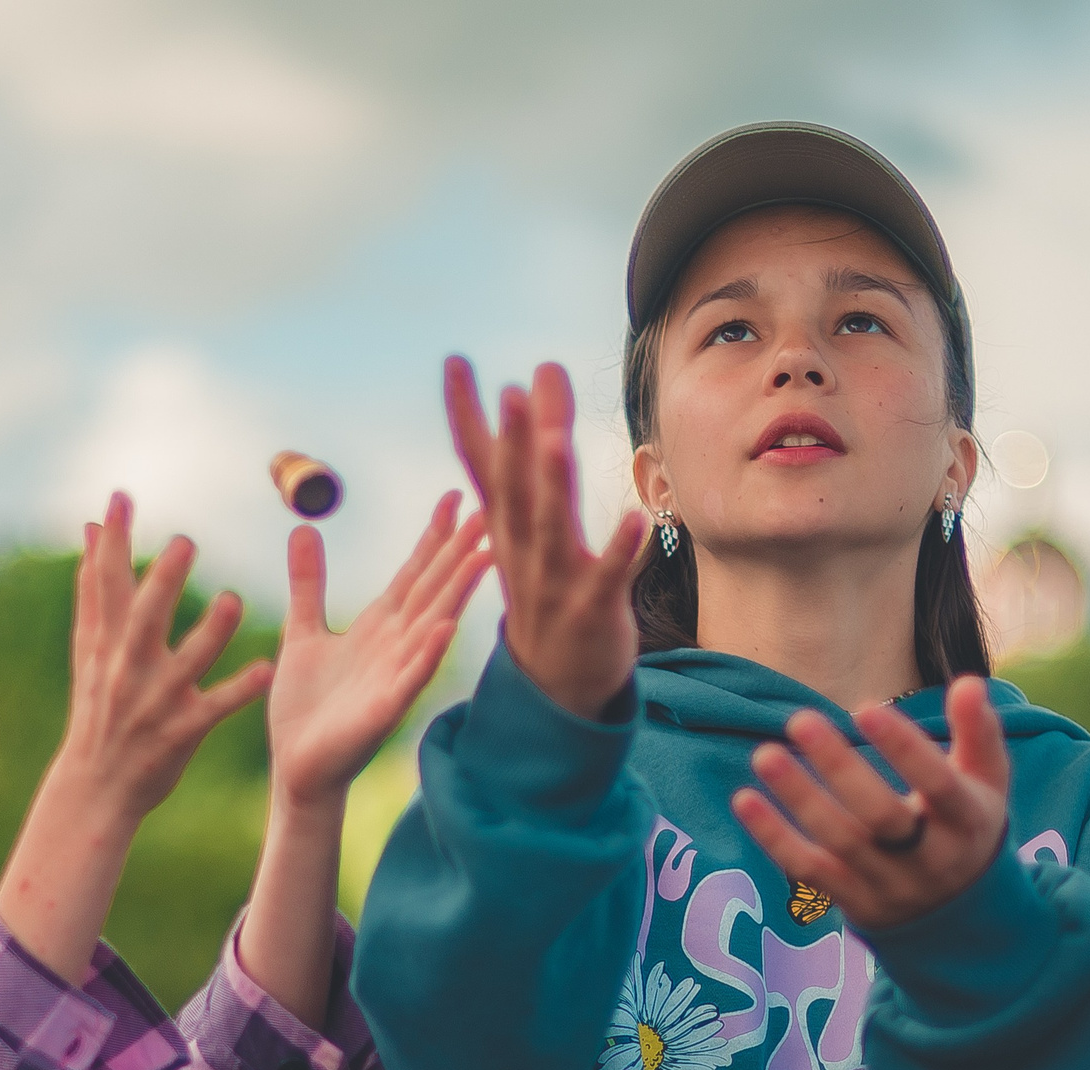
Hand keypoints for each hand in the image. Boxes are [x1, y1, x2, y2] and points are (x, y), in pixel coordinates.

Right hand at [45, 490, 275, 822]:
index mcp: (106, 644)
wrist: (95, 787)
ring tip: (232, 602)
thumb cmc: (97, 708)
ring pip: (185, 662)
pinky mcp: (182, 731)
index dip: (113, 542)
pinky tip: (267, 670)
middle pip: (144, 619)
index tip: (120, 498)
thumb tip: (89, 528)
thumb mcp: (89, 649)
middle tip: (185, 542)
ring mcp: (156, 701)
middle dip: (162, 583)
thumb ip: (93, 587)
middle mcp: (128, 668)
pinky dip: (239, 690)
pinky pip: (215, 709)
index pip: (106, 586)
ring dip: (209, 633)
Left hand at [268, 492, 492, 808]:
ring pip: (432, 626)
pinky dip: (427, 652)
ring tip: (482, 558)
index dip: (434, 536)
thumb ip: (308, 583)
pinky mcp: (383, 709)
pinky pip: (409, 677)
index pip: (414, 572)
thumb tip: (303, 529)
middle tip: (490, 513)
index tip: (456, 497)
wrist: (296, 765)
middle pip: (433, 589)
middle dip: (459, 553)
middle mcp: (395, 646)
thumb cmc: (305, 706)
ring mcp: (394, 676)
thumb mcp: (301, 631)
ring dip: (457, 593)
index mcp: (378, 626)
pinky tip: (444, 627)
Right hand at [444, 357, 646, 719]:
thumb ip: (539, 450)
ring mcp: (554, 583)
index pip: (481, 466)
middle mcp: (522, 552)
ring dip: (553, 489)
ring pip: (551, 533)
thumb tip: (536, 377)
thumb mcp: (536, 522)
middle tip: (510, 391)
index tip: (455, 364)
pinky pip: (607, 580)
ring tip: (558, 442)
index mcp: (506, 530)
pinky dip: (618, 552)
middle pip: (513, 493)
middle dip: (511, 443)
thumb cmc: (550, 590)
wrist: (558, 686)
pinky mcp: (592, 611)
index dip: (467, 417)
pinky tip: (634, 520)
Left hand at [733, 679, 1009, 931]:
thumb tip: (968, 682)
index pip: (937, 786)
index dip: (903, 748)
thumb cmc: (964, 822)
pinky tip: (744, 800)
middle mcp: (931, 860)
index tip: (863, 707)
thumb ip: (978, 731)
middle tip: (800, 719)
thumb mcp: (986, 781)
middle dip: (841, 769)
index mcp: (967, 822)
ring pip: (840, 843)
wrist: (960, 914)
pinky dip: (775, 838)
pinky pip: (809, 871)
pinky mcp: (854, 903)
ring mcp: (890, 885)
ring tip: (766, 754)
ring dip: (800, 798)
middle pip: (883, 817)